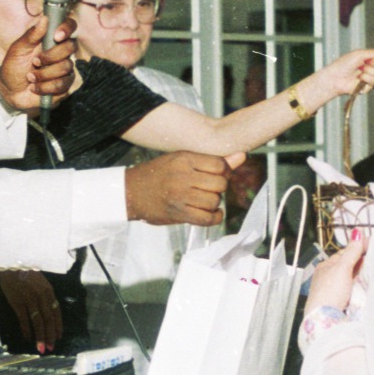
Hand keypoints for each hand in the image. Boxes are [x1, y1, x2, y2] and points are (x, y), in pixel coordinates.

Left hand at [0, 16, 75, 111]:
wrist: (9, 91)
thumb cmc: (14, 67)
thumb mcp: (18, 49)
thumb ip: (31, 35)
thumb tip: (44, 18)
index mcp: (51, 39)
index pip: (70, 26)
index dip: (67, 28)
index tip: (56, 36)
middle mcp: (61, 52)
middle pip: (71, 47)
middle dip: (51, 56)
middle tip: (35, 62)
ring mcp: (65, 69)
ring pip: (66, 67)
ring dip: (44, 74)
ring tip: (30, 77)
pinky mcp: (64, 86)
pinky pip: (62, 84)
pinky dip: (45, 87)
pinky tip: (35, 87)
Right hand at [0, 270, 62, 353]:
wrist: (9, 264)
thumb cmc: (24, 271)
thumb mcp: (40, 280)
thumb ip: (45, 294)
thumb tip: (48, 310)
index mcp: (48, 290)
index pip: (56, 312)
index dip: (57, 326)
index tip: (58, 337)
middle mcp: (41, 296)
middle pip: (48, 319)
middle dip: (50, 335)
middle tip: (51, 348)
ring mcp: (29, 300)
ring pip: (38, 322)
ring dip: (40, 337)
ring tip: (42, 348)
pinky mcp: (17, 303)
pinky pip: (24, 320)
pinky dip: (27, 330)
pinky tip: (28, 338)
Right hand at [125, 151, 241, 226]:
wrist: (131, 192)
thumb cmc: (159, 173)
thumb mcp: (182, 159)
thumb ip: (212, 160)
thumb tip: (242, 156)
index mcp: (184, 159)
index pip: (219, 164)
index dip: (223, 170)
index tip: (215, 174)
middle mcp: (183, 177)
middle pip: (220, 183)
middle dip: (219, 187)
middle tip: (208, 188)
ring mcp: (181, 196)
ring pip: (214, 201)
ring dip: (214, 202)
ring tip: (203, 199)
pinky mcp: (179, 214)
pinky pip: (208, 219)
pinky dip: (213, 217)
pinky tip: (209, 212)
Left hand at [307, 229, 366, 313]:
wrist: (324, 320)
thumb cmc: (330, 291)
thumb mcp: (342, 268)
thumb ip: (352, 251)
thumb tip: (357, 232)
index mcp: (326, 266)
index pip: (346, 253)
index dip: (359, 248)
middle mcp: (329, 277)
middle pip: (350, 266)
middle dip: (362, 263)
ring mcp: (334, 290)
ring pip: (353, 278)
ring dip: (363, 276)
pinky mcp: (340, 302)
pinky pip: (353, 290)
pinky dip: (360, 288)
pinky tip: (367, 287)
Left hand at [319, 44, 373, 99]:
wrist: (335, 77)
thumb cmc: (344, 63)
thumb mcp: (361, 54)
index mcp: (373, 58)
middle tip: (367, 62)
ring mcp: (373, 78)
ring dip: (371, 71)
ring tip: (360, 70)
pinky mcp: (369, 87)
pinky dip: (366, 78)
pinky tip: (358, 78)